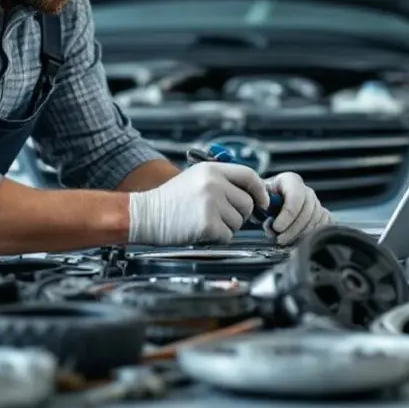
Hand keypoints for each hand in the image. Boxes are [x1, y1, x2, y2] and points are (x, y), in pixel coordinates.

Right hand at [127, 162, 268, 245]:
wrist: (145, 214)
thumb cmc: (169, 200)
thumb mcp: (195, 178)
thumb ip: (222, 181)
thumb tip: (252, 194)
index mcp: (212, 170)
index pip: (249, 175)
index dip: (260, 190)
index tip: (262, 202)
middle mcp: (214, 184)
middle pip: (247, 203)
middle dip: (239, 214)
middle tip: (220, 216)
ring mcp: (211, 203)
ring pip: (239, 222)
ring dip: (227, 227)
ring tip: (205, 221)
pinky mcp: (208, 224)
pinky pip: (227, 236)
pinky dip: (218, 238)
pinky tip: (201, 231)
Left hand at [264, 172, 333, 245]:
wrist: (270, 201)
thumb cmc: (263, 199)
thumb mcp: (257, 196)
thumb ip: (260, 204)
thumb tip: (268, 217)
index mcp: (290, 180)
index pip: (296, 197)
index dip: (287, 215)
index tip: (276, 227)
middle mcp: (306, 190)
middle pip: (307, 211)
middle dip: (293, 229)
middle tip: (279, 239)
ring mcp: (316, 202)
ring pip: (315, 220)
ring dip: (300, 234)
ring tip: (285, 240)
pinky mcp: (321, 213)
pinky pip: (323, 225)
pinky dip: (311, 234)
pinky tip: (297, 239)